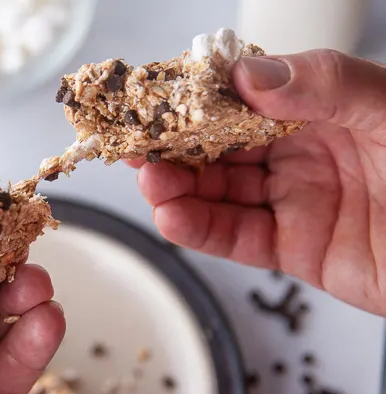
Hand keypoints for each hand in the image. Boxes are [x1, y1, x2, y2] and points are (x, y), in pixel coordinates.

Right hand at [130, 50, 385, 315]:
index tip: (156, 101)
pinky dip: (202, 229)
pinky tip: (174, 218)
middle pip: (221, 147)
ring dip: (180, 189)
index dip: (195, 100)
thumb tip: (250, 77)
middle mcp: (301, 151)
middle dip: (176, 148)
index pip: (242, 98)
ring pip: (221, 193)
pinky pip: (238, 237)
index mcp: (320, 108)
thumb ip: (324, 85)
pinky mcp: (296, 247)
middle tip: (139, 147)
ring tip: (152, 184)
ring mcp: (296, 200)